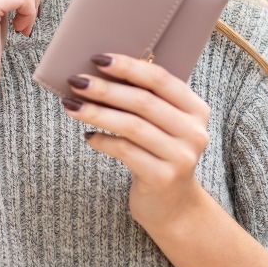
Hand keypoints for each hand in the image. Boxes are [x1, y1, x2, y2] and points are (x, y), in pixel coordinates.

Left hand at [63, 53, 211, 232]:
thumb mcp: (163, 125)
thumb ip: (146, 100)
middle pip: (143, 102)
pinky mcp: (163, 178)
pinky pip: (125, 151)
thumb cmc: (159, 154)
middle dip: (105, 89)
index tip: (98, 59)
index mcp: (196, 109)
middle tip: (76, 81)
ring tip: (71, 105)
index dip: (129, 67)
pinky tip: (88, 136)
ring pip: (131, 126)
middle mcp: (194, 132)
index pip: (161, 79)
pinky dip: (102, 141)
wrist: (173, 207)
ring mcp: (180, 157)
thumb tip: (99, 71)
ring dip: (97, 113)